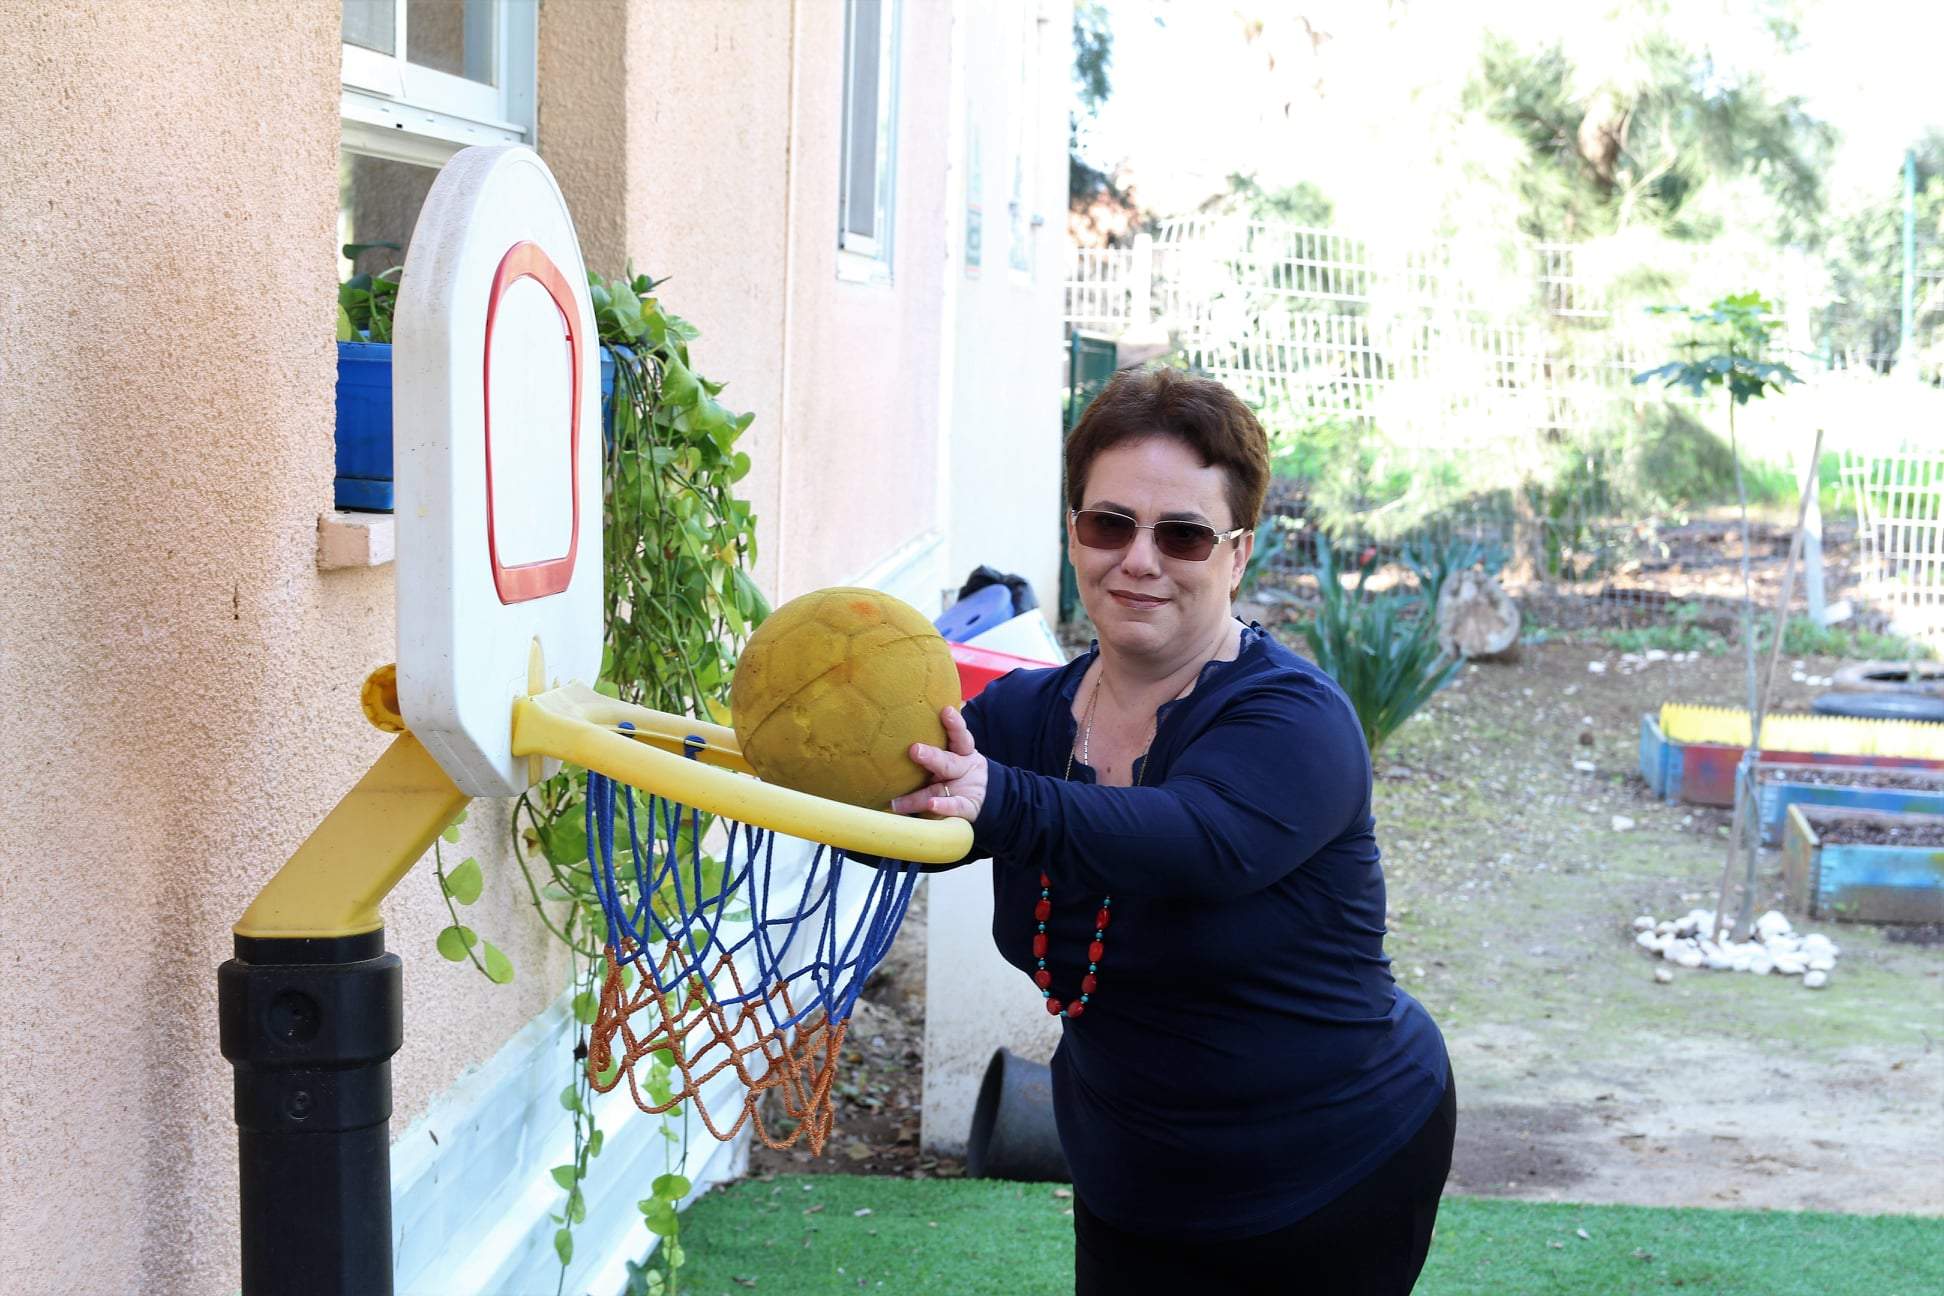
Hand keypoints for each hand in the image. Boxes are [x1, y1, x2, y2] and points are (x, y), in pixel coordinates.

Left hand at [890, 706, 985, 821]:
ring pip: (941, 790)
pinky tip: (931, 806)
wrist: (976, 796)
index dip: (954, 724)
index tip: (946, 711)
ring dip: (919, 796)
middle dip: (932, 757)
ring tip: (898, 803)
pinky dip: (944, 807)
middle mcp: (962, 768)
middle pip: (947, 762)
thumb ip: (931, 739)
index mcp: (960, 751)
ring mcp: (965, 788)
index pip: (959, 736)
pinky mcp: (968, 806)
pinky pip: (956, 807)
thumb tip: (902, 712)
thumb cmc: (951, 768)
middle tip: (914, 750)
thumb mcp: (947, 752)